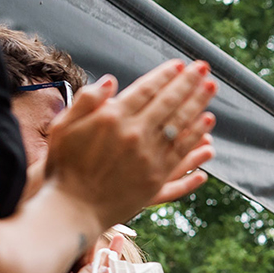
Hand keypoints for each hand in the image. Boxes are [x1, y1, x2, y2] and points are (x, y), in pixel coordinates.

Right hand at [43, 61, 217, 228]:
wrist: (71, 208)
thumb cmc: (63, 165)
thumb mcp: (63, 126)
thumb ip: (86, 101)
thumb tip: (110, 80)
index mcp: (112, 118)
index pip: (146, 90)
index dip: (164, 76)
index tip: (179, 64)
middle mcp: (135, 135)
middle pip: (169, 104)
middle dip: (188, 83)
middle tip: (204, 69)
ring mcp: (149, 157)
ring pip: (181, 126)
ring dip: (198, 105)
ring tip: (211, 89)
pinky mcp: (156, 178)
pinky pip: (182, 152)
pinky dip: (197, 137)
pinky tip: (207, 127)